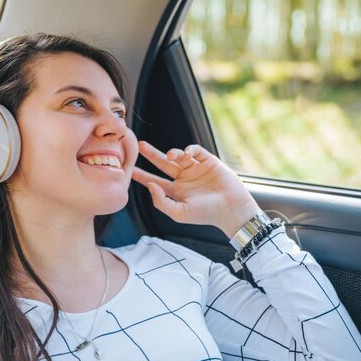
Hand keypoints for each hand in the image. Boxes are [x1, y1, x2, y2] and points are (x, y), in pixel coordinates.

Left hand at [132, 141, 259, 237]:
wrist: (231, 209)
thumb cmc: (206, 214)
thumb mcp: (179, 213)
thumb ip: (161, 201)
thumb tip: (149, 186)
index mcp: (176, 191)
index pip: (155, 181)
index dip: (142, 175)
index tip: (129, 169)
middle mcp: (184, 179)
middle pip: (163, 164)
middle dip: (151, 155)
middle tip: (140, 145)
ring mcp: (196, 169)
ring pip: (179, 156)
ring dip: (172, 153)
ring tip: (170, 156)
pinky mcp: (209, 162)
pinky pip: (196, 151)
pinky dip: (190, 149)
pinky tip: (187, 154)